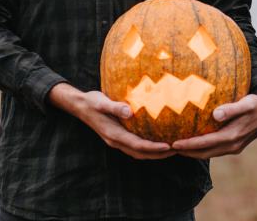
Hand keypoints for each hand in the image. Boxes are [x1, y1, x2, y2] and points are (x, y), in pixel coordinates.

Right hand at [48, 83, 172, 159]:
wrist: (80, 105)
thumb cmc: (93, 101)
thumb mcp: (102, 102)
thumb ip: (115, 107)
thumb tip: (129, 112)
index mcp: (114, 134)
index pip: (137, 145)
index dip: (153, 147)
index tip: (168, 146)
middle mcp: (115, 141)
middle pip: (140, 153)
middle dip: (158, 154)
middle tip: (177, 150)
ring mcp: (116, 140)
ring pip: (138, 152)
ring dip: (154, 153)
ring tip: (171, 149)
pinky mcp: (117, 137)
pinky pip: (134, 146)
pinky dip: (147, 148)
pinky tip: (156, 141)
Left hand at [171, 91, 256, 157]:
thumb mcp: (247, 103)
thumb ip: (232, 109)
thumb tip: (215, 115)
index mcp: (233, 136)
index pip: (206, 143)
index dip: (189, 145)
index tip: (174, 143)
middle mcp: (233, 144)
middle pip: (205, 153)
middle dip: (187, 152)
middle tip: (169, 147)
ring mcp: (234, 146)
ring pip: (209, 153)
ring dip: (193, 152)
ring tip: (178, 147)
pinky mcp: (235, 144)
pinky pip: (214, 150)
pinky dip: (202, 149)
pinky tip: (195, 142)